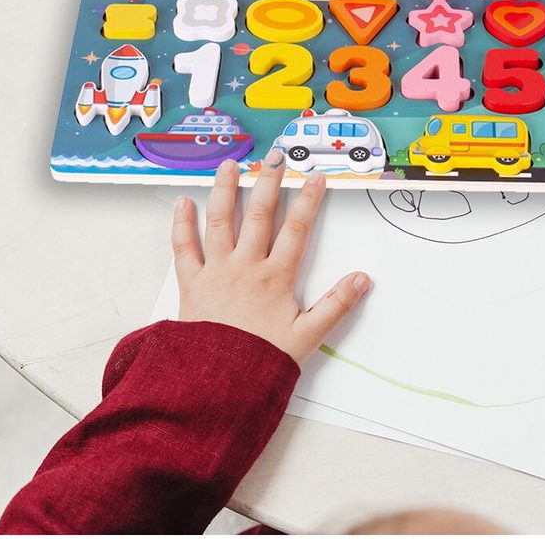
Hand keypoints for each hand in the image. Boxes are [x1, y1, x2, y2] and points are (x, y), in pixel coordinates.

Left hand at [171, 153, 370, 363]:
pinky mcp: (191, 285)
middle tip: (275, 157)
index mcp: (275, 278)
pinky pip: (183, 249)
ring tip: (231, 166)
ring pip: (221, 222)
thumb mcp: (307, 337)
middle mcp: (245, 267)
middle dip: (269, 182)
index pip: (297, 229)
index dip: (308, 200)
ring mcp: (216, 272)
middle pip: (259, 215)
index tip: (315, 177)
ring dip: (225, 191)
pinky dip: (181, 224)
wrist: (213, 387)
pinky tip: (183, 203)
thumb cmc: (259, 363)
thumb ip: (336, 305)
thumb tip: (363, 279)